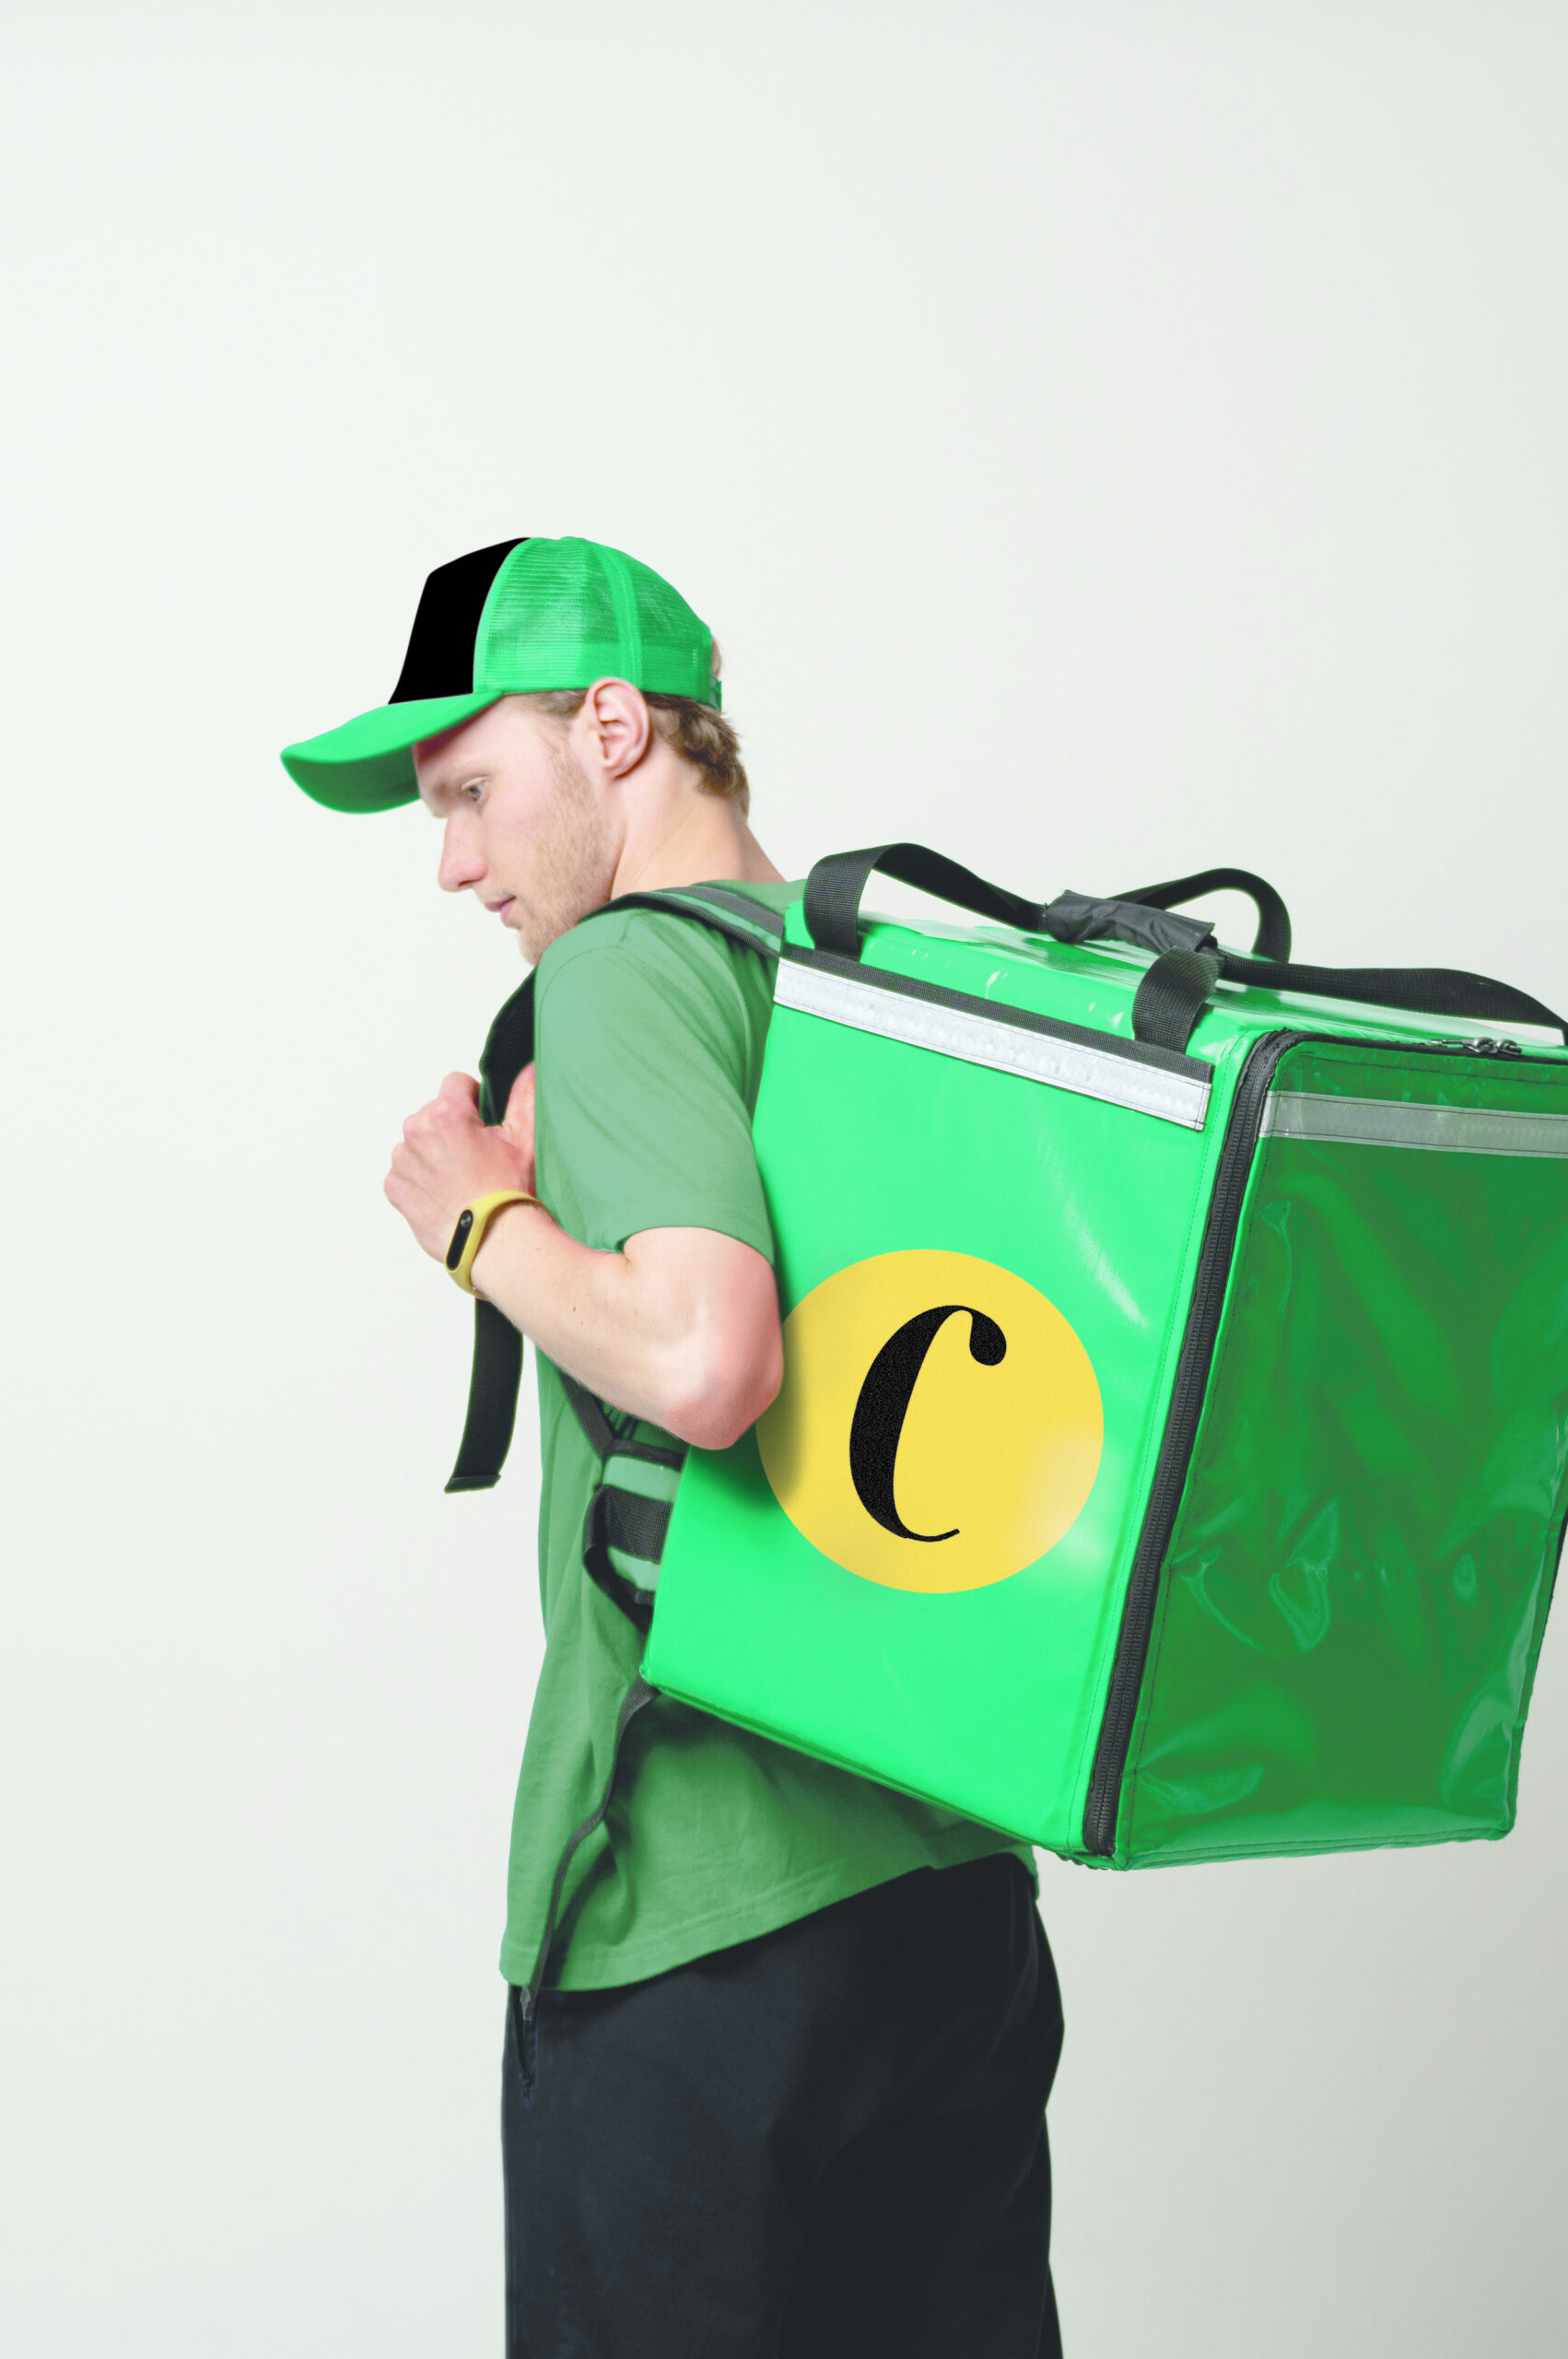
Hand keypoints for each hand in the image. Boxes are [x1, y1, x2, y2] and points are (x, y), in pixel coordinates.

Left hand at [385, 1066, 536, 1261]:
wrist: (493, 1242)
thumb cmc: (510, 1193)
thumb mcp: (525, 1138)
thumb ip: (524, 1095)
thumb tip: (528, 1069)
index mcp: (446, 1113)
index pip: (455, 1083)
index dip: (474, 1100)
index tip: (483, 1123)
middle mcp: (417, 1131)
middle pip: (433, 1113)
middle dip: (452, 1128)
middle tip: (476, 1156)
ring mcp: (402, 1161)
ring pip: (418, 1142)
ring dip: (434, 1152)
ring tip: (459, 1178)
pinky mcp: (395, 1187)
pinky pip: (405, 1171)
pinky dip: (421, 1178)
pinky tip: (444, 1193)